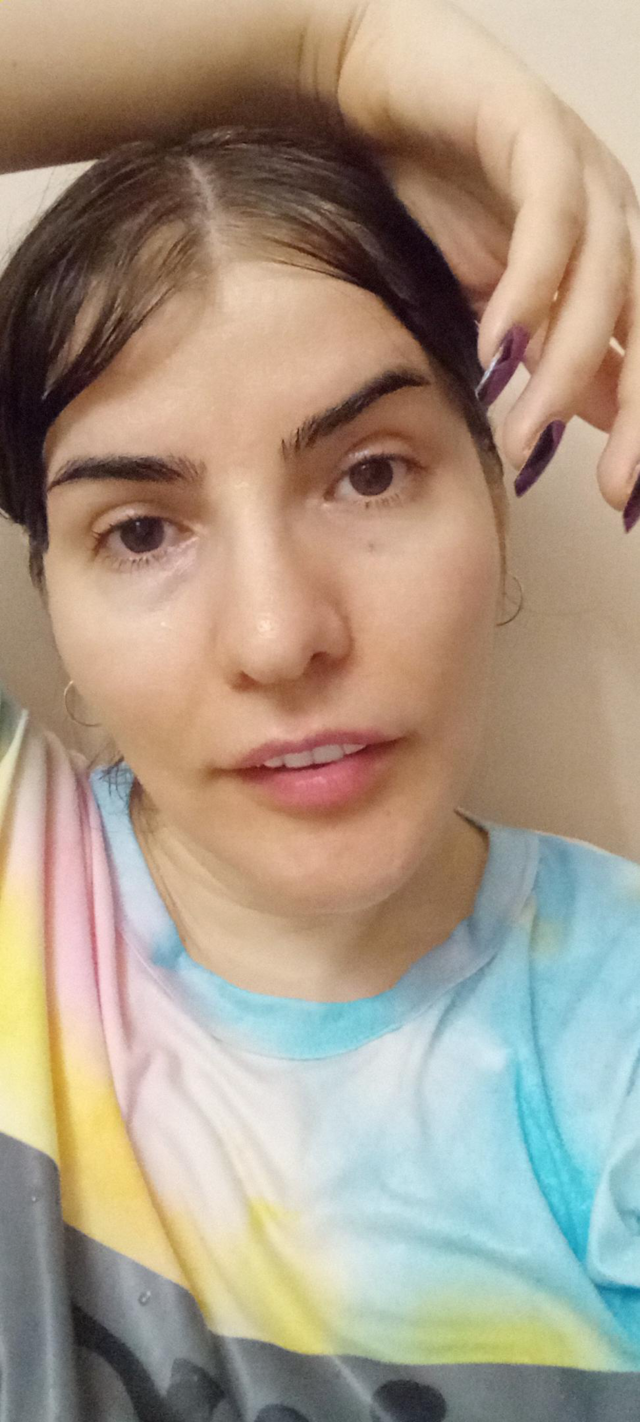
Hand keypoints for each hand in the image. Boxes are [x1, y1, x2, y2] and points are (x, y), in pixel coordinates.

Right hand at [315, 0, 639, 512]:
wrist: (367, 90)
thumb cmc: (426, 192)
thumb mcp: (483, 297)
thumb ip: (533, 353)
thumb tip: (570, 426)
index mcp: (603, 266)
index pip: (639, 358)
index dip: (639, 431)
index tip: (622, 504)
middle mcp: (606, 223)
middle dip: (639, 414)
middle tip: (614, 485)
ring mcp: (578, 174)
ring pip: (603, 283)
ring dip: (567, 366)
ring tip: (526, 432)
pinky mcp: (535, 132)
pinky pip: (549, 217)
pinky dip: (531, 285)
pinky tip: (498, 344)